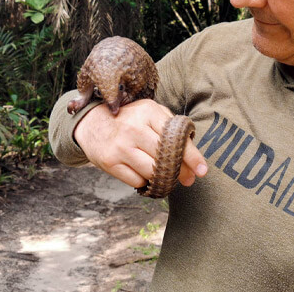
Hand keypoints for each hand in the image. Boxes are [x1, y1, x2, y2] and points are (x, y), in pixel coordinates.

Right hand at [73, 99, 207, 189]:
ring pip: (152, 172)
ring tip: (163, 175)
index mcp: (148, 111)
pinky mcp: (109, 162)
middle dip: (180, 171)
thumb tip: (192, 161)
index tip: (203, 170)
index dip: (191, 156)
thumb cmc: (129, 119)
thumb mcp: (149, 113)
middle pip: (165, 158)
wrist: (91, 122)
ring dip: (162, 178)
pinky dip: (144, 181)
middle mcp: (134, 128)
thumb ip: (171, 129)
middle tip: (188, 179)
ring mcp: (120, 146)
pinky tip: (141, 172)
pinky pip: (137, 181)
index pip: (175, 138)